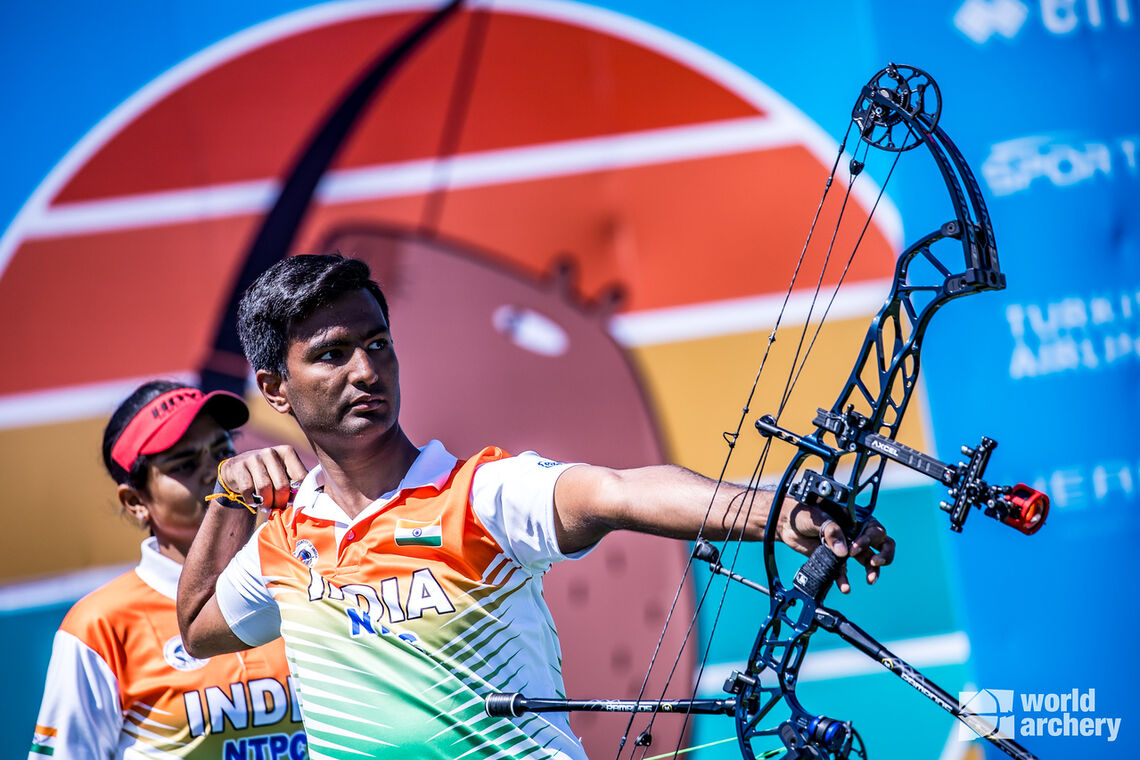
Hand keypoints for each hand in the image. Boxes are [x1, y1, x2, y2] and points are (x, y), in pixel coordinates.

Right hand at [216, 446, 308, 510]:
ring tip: (266, 505)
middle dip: (280, 502)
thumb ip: (296, 483)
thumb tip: (308, 501)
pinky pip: (248, 490)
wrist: (237, 469)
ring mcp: (253, 458)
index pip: (301, 477)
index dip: (298, 495)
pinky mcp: (239, 467)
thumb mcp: (283, 473)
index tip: (293, 501)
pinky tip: (253, 499)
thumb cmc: (268, 474)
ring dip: (266, 502)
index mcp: (287, 452)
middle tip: (278, 507)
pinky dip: (251, 500)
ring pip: (264, 488)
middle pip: (282, 486)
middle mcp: (271, 452)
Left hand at [777, 502, 894, 593]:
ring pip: (867, 560)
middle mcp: (855, 533)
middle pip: (880, 544)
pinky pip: (844, 571)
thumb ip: (832, 532)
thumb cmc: (804, 512)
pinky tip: (845, 588)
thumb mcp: (819, 517)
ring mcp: (846, 547)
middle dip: (883, 555)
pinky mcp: (834, 559)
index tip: (855, 548)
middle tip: (874, 562)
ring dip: (872, 570)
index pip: (874, 529)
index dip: (869, 539)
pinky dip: (845, 580)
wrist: (786, 523)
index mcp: (855, 519)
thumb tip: (843, 552)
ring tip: (870, 579)